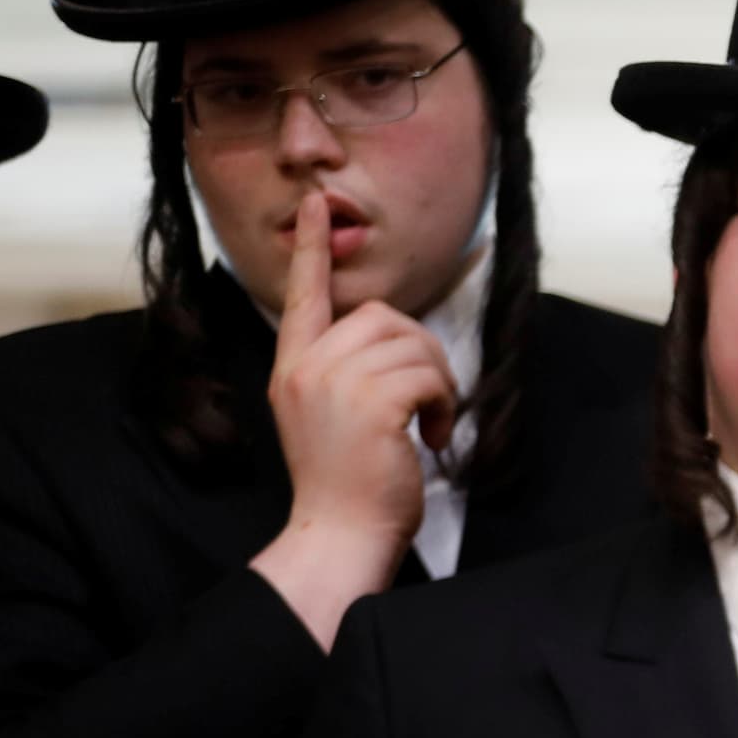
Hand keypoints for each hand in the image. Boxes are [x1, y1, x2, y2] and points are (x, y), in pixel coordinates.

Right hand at [249, 186, 461, 647]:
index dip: (312, 249)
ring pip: (411, 344)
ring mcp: (336, 381)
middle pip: (381, 315)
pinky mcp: (372, 402)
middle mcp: (307, 366)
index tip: (317, 206)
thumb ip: (345, 373)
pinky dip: (445, 405)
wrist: (338, 532)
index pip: (302, 295)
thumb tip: (393, 343)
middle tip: (430, 399)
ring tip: (430, 423)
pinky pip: (429, 376)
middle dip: (421, 350)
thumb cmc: (345, 483)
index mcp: (292, 366)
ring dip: (438, 382)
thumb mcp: (330, 416)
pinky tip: (434, 438)